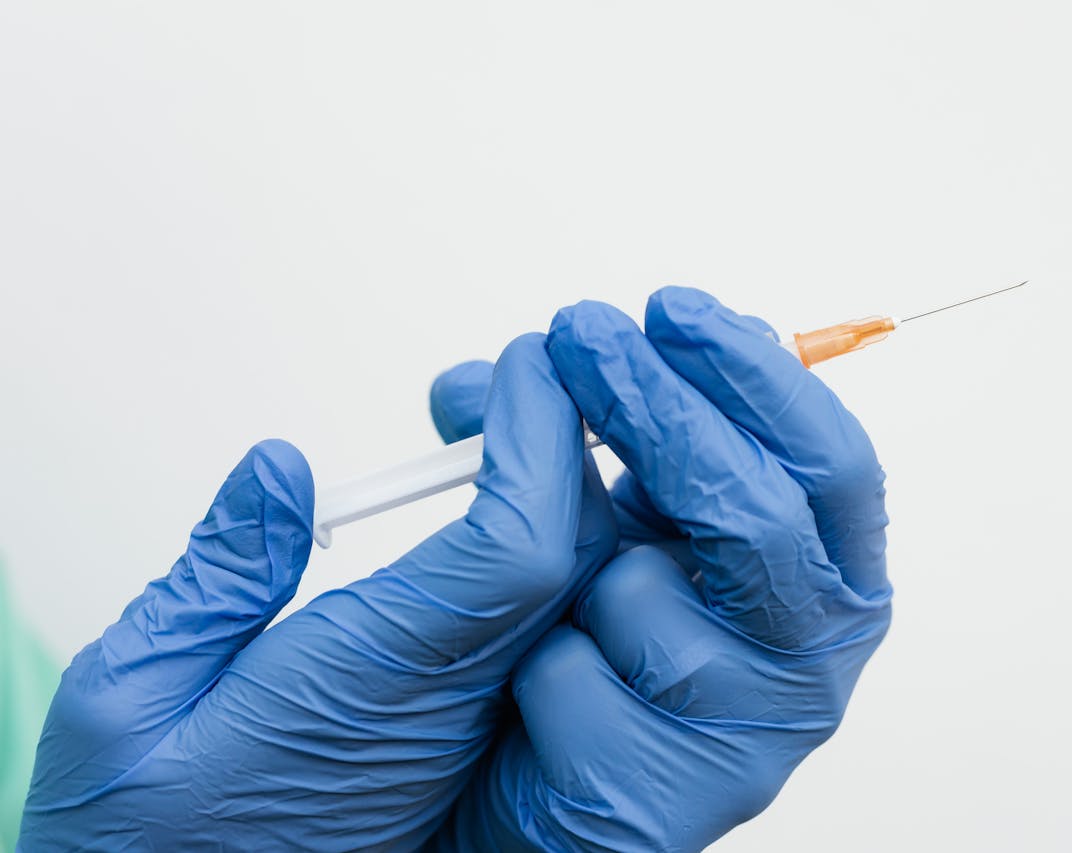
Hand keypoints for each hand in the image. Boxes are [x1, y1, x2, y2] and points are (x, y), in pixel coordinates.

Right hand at [20, 334, 616, 850]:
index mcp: (369, 685)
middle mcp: (448, 708)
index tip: (528, 367)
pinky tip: (491, 495)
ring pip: (565, 587)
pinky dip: (531, 535)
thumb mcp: (128, 702)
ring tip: (492, 420)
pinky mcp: (463, 730)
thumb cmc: (142, 842)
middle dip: (558, 443)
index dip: (541, 446)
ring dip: (553, 486)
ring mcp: (468, 723)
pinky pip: (533, 619)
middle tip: (505, 377)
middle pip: (568, 558)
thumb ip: (214, 581)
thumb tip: (283, 469)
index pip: (517, 552)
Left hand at [429, 288, 892, 851]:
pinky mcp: (662, 812)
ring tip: (551, 613)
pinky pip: (579, 687)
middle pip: (765, 517)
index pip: (828, 467)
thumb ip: (584, 448)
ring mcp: (738, 742)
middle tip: (584, 337)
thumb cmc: (542, 667)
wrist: (468, 813)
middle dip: (663, 415)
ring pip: (654, 598)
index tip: (675, 312)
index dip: (761, 378)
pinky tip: (528, 711)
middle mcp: (791, 658)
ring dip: (575, 575)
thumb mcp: (576, 534)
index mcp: (796, 579)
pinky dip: (532, 674)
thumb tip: (555, 353)